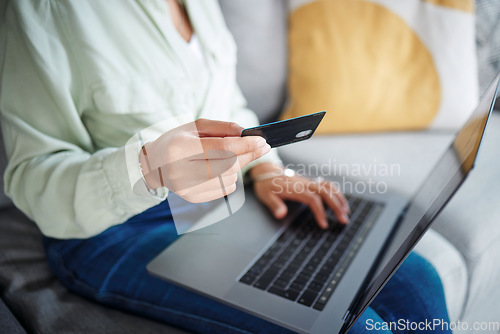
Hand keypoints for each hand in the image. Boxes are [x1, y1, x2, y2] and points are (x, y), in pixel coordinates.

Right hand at [139, 119, 270, 201]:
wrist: (154, 164)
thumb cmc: (178, 141)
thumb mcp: (196, 127)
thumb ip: (223, 127)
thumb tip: (248, 134)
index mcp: (181, 147)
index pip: (222, 147)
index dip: (246, 145)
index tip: (262, 141)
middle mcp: (181, 170)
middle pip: (228, 165)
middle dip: (249, 156)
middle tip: (261, 148)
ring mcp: (186, 187)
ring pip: (229, 178)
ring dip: (238, 167)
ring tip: (230, 157)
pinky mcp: (192, 198)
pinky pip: (224, 189)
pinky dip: (230, 178)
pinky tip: (221, 170)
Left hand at [251, 162, 349, 228]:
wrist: (266, 170)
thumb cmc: (266, 184)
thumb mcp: (266, 196)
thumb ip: (274, 205)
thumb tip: (281, 214)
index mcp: (296, 188)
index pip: (313, 199)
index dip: (320, 212)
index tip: (324, 224)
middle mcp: (305, 183)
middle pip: (326, 193)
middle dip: (337, 206)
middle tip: (344, 220)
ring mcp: (308, 182)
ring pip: (328, 187)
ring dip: (339, 198)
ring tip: (346, 211)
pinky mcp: (310, 182)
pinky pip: (326, 185)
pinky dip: (335, 192)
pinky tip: (339, 201)